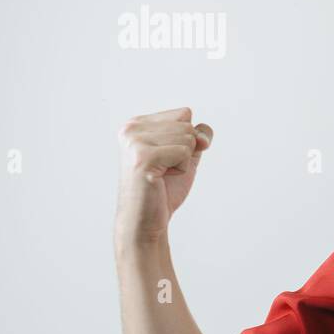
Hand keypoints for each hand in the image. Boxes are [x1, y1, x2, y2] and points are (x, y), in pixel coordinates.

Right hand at [115, 106, 212, 246]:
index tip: (167, 157)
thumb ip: (198, 136)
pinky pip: (184, 152)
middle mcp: (132, 128)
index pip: (184, 113)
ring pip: (187, 137)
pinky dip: (182, 168)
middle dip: (186, 150)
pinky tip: (162, 178)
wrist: (146, 219)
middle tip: (164, 169)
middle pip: (187, 124)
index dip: (188, 138)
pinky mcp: (143, 157)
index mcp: (137, 123)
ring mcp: (135, 141)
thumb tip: (202, 135)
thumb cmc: (164, 188)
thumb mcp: (187, 155)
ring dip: (183, 161)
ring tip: (162, 173)